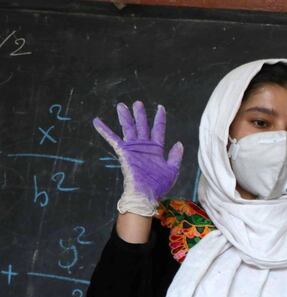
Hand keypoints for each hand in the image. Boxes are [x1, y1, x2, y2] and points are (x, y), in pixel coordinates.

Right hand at [94, 101, 182, 215]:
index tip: (161, 107)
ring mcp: (134, 149)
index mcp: (156, 149)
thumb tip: (179, 143)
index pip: (158, 129)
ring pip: (129, 128)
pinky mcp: (124, 152)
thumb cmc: (159, 185)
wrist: (146, 194)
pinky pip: (113, 139)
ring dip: (125, 117)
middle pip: (142, 126)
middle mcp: (144, 146)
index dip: (160, 118)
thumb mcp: (172, 170)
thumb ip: (175, 156)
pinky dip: (105, 130)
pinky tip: (97, 121)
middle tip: (138, 103)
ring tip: (121, 105)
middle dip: (140, 114)